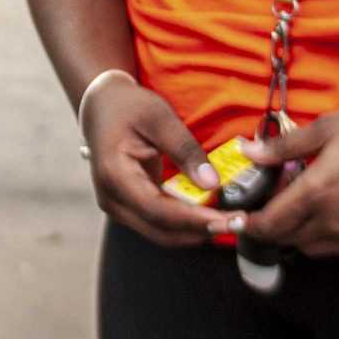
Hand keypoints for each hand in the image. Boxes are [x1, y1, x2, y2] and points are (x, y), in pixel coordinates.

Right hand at [80, 81, 231, 248]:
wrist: (101, 106)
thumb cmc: (128, 106)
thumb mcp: (159, 117)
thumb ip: (185, 150)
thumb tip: (212, 184)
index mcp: (114, 175)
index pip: (157, 210)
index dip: (194, 219)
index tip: (226, 220)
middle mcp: (112, 199)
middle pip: (160, 230)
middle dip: (200, 231)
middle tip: (237, 223)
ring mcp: (118, 207)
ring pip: (161, 233)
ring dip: (195, 231)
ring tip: (229, 220)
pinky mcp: (129, 207)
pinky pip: (159, 224)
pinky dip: (186, 223)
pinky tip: (210, 214)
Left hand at [238, 102, 338, 256]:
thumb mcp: (329, 128)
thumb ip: (283, 145)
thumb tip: (248, 150)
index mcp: (317, 193)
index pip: (268, 224)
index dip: (247, 225)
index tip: (237, 219)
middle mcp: (333, 223)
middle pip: (286, 240)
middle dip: (270, 228)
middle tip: (266, 206)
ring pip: (311, 248)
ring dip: (296, 234)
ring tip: (298, 206)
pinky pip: (337, 249)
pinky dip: (323, 237)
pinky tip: (328, 211)